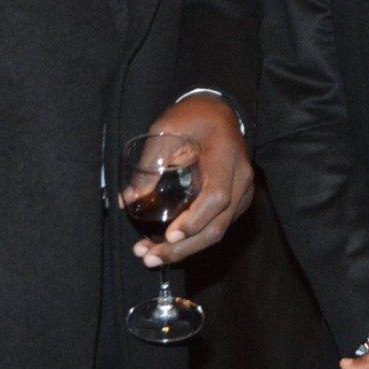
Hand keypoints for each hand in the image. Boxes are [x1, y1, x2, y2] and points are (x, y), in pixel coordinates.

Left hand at [133, 94, 251, 265]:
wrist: (218, 112)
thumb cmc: (192, 118)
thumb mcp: (166, 130)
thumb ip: (149, 165)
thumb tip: (128, 201)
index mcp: (226, 157)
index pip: (216, 196)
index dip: (194, 220)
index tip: (169, 234)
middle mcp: (240, 179)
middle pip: (218, 224)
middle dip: (184, 247)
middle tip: (150, 257)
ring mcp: (241, 193)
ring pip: (218, 231)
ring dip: (185, 249)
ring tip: (151, 256)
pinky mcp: (235, 202)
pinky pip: (217, 226)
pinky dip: (192, 241)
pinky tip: (167, 246)